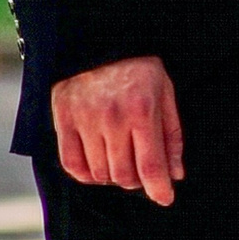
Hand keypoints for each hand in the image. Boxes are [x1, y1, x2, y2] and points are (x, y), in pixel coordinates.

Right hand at [51, 56, 183, 205]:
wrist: (98, 40)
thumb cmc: (140, 68)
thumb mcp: (165, 94)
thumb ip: (171, 135)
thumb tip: (175, 173)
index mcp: (142, 111)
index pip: (150, 164)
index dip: (159, 188)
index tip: (166, 199)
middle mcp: (112, 119)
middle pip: (124, 175)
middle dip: (137, 181)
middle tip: (142, 170)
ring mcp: (85, 122)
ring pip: (100, 173)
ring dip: (113, 177)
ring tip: (121, 162)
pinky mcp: (63, 122)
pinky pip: (72, 165)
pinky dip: (86, 175)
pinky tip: (98, 167)